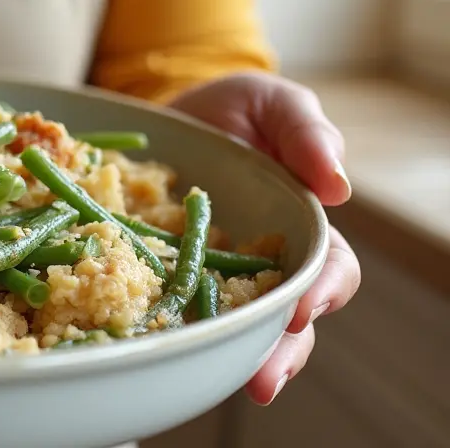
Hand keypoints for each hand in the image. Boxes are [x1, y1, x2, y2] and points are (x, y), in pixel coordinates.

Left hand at [169, 72, 360, 405]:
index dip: (323, 291)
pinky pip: (164, 307)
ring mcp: (208, 273)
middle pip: (282, 318)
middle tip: (264, 379)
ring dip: (228, 358)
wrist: (165, 110)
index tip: (305, 308)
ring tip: (221, 383)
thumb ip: (306, 133)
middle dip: (278, 353)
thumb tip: (337, 186)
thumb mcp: (273, 104)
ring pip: (228, 328)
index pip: (328, 269)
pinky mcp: (158, 273)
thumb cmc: (234, 109)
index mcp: (300, 226)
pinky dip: (162, 330)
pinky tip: (149, 348)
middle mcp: (260, 262)